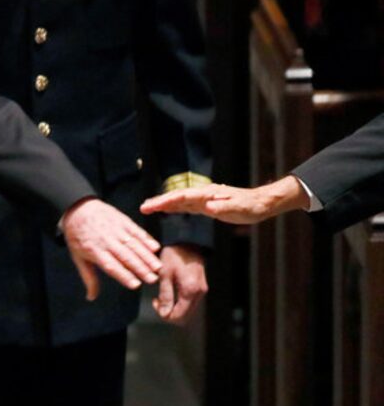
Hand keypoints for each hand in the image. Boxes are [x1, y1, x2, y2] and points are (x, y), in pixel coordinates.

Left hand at [61, 198, 160, 300]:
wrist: (77, 209)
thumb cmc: (77, 237)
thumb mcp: (78, 257)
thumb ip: (88, 278)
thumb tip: (91, 297)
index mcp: (94, 251)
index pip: (111, 266)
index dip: (124, 275)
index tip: (135, 285)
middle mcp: (106, 241)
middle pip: (125, 256)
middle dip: (140, 269)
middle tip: (152, 279)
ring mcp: (115, 230)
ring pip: (133, 244)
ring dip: (147, 256)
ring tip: (158, 267)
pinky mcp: (122, 220)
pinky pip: (136, 231)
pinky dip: (147, 239)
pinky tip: (156, 247)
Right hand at [139, 175, 308, 224]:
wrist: (262, 203)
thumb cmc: (252, 206)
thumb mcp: (240, 209)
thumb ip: (223, 207)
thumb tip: (208, 207)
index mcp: (208, 194)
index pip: (182, 197)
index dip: (165, 201)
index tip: (151, 206)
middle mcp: (203, 195)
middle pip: (176, 197)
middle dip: (159, 202)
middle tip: (143, 208)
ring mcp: (204, 199)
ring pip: (179, 201)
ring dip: (164, 204)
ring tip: (148, 208)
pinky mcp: (206, 205)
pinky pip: (186, 206)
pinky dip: (174, 208)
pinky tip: (167, 211)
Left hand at [152, 245, 206, 322]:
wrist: (188, 241)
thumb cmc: (174, 255)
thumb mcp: (165, 274)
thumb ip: (165, 295)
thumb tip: (164, 313)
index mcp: (190, 290)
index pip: (179, 315)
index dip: (165, 315)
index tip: (155, 302)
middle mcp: (199, 293)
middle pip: (185, 316)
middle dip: (169, 313)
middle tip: (157, 301)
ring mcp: (202, 290)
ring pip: (188, 310)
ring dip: (174, 308)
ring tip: (162, 295)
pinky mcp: (201, 287)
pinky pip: (190, 302)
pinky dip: (180, 303)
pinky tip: (170, 292)